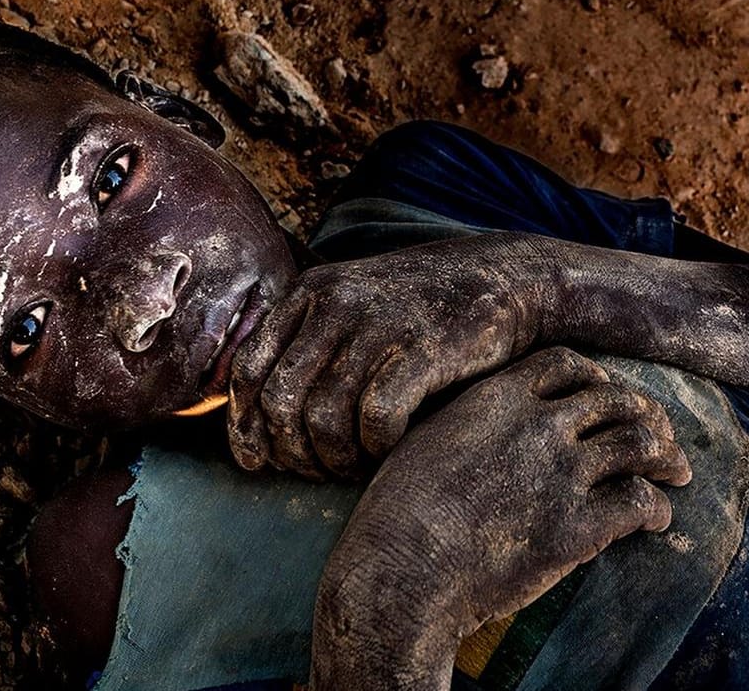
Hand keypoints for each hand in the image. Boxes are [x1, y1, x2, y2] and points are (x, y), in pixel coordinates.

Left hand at [225, 238, 544, 477]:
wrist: (504, 275)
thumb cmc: (421, 307)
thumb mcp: (355, 304)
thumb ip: (308, 343)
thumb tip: (258, 420)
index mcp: (310, 292)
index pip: (247, 370)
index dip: (245, 426)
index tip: (257, 463)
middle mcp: (336, 302)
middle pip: (280, 401)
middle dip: (292, 453)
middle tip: (318, 473)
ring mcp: (379, 324)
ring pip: (323, 417)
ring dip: (334, 459)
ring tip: (352, 468)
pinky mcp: (423, 348)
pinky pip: (375, 417)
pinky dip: (374, 447)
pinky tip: (386, 450)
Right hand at [310, 348, 691, 690]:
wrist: (399, 573)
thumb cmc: (396, 517)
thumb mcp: (423, 443)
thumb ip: (465, 425)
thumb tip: (481, 429)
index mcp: (497, 399)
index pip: (565, 365)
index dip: (594, 378)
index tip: (607, 395)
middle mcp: (537, 425)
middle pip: (614, 400)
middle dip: (644, 414)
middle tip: (661, 435)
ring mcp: (561, 474)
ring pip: (638, 444)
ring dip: (665, 457)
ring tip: (677, 472)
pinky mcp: (576, 527)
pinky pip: (636, 503)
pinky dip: (655, 509)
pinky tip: (657, 519)